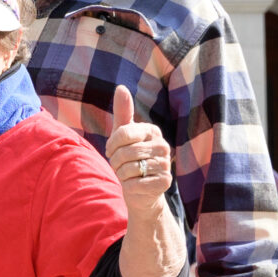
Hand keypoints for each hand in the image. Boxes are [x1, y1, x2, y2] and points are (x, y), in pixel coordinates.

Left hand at [103, 85, 170, 212]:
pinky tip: (134, 185)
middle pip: (125, 152)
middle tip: (119, 165)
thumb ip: (123, 112)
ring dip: (121, 174)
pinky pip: (136, 184)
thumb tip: (121, 87)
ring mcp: (166, 164)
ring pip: (129, 169)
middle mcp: (163, 145)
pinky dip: (129, 186)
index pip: (123, 133)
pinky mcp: (165, 182)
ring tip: (127, 174)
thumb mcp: (122, 135)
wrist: (141, 190)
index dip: (111, 145)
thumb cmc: (129, 158)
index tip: (112, 150)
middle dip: (115, 162)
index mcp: (152, 131)